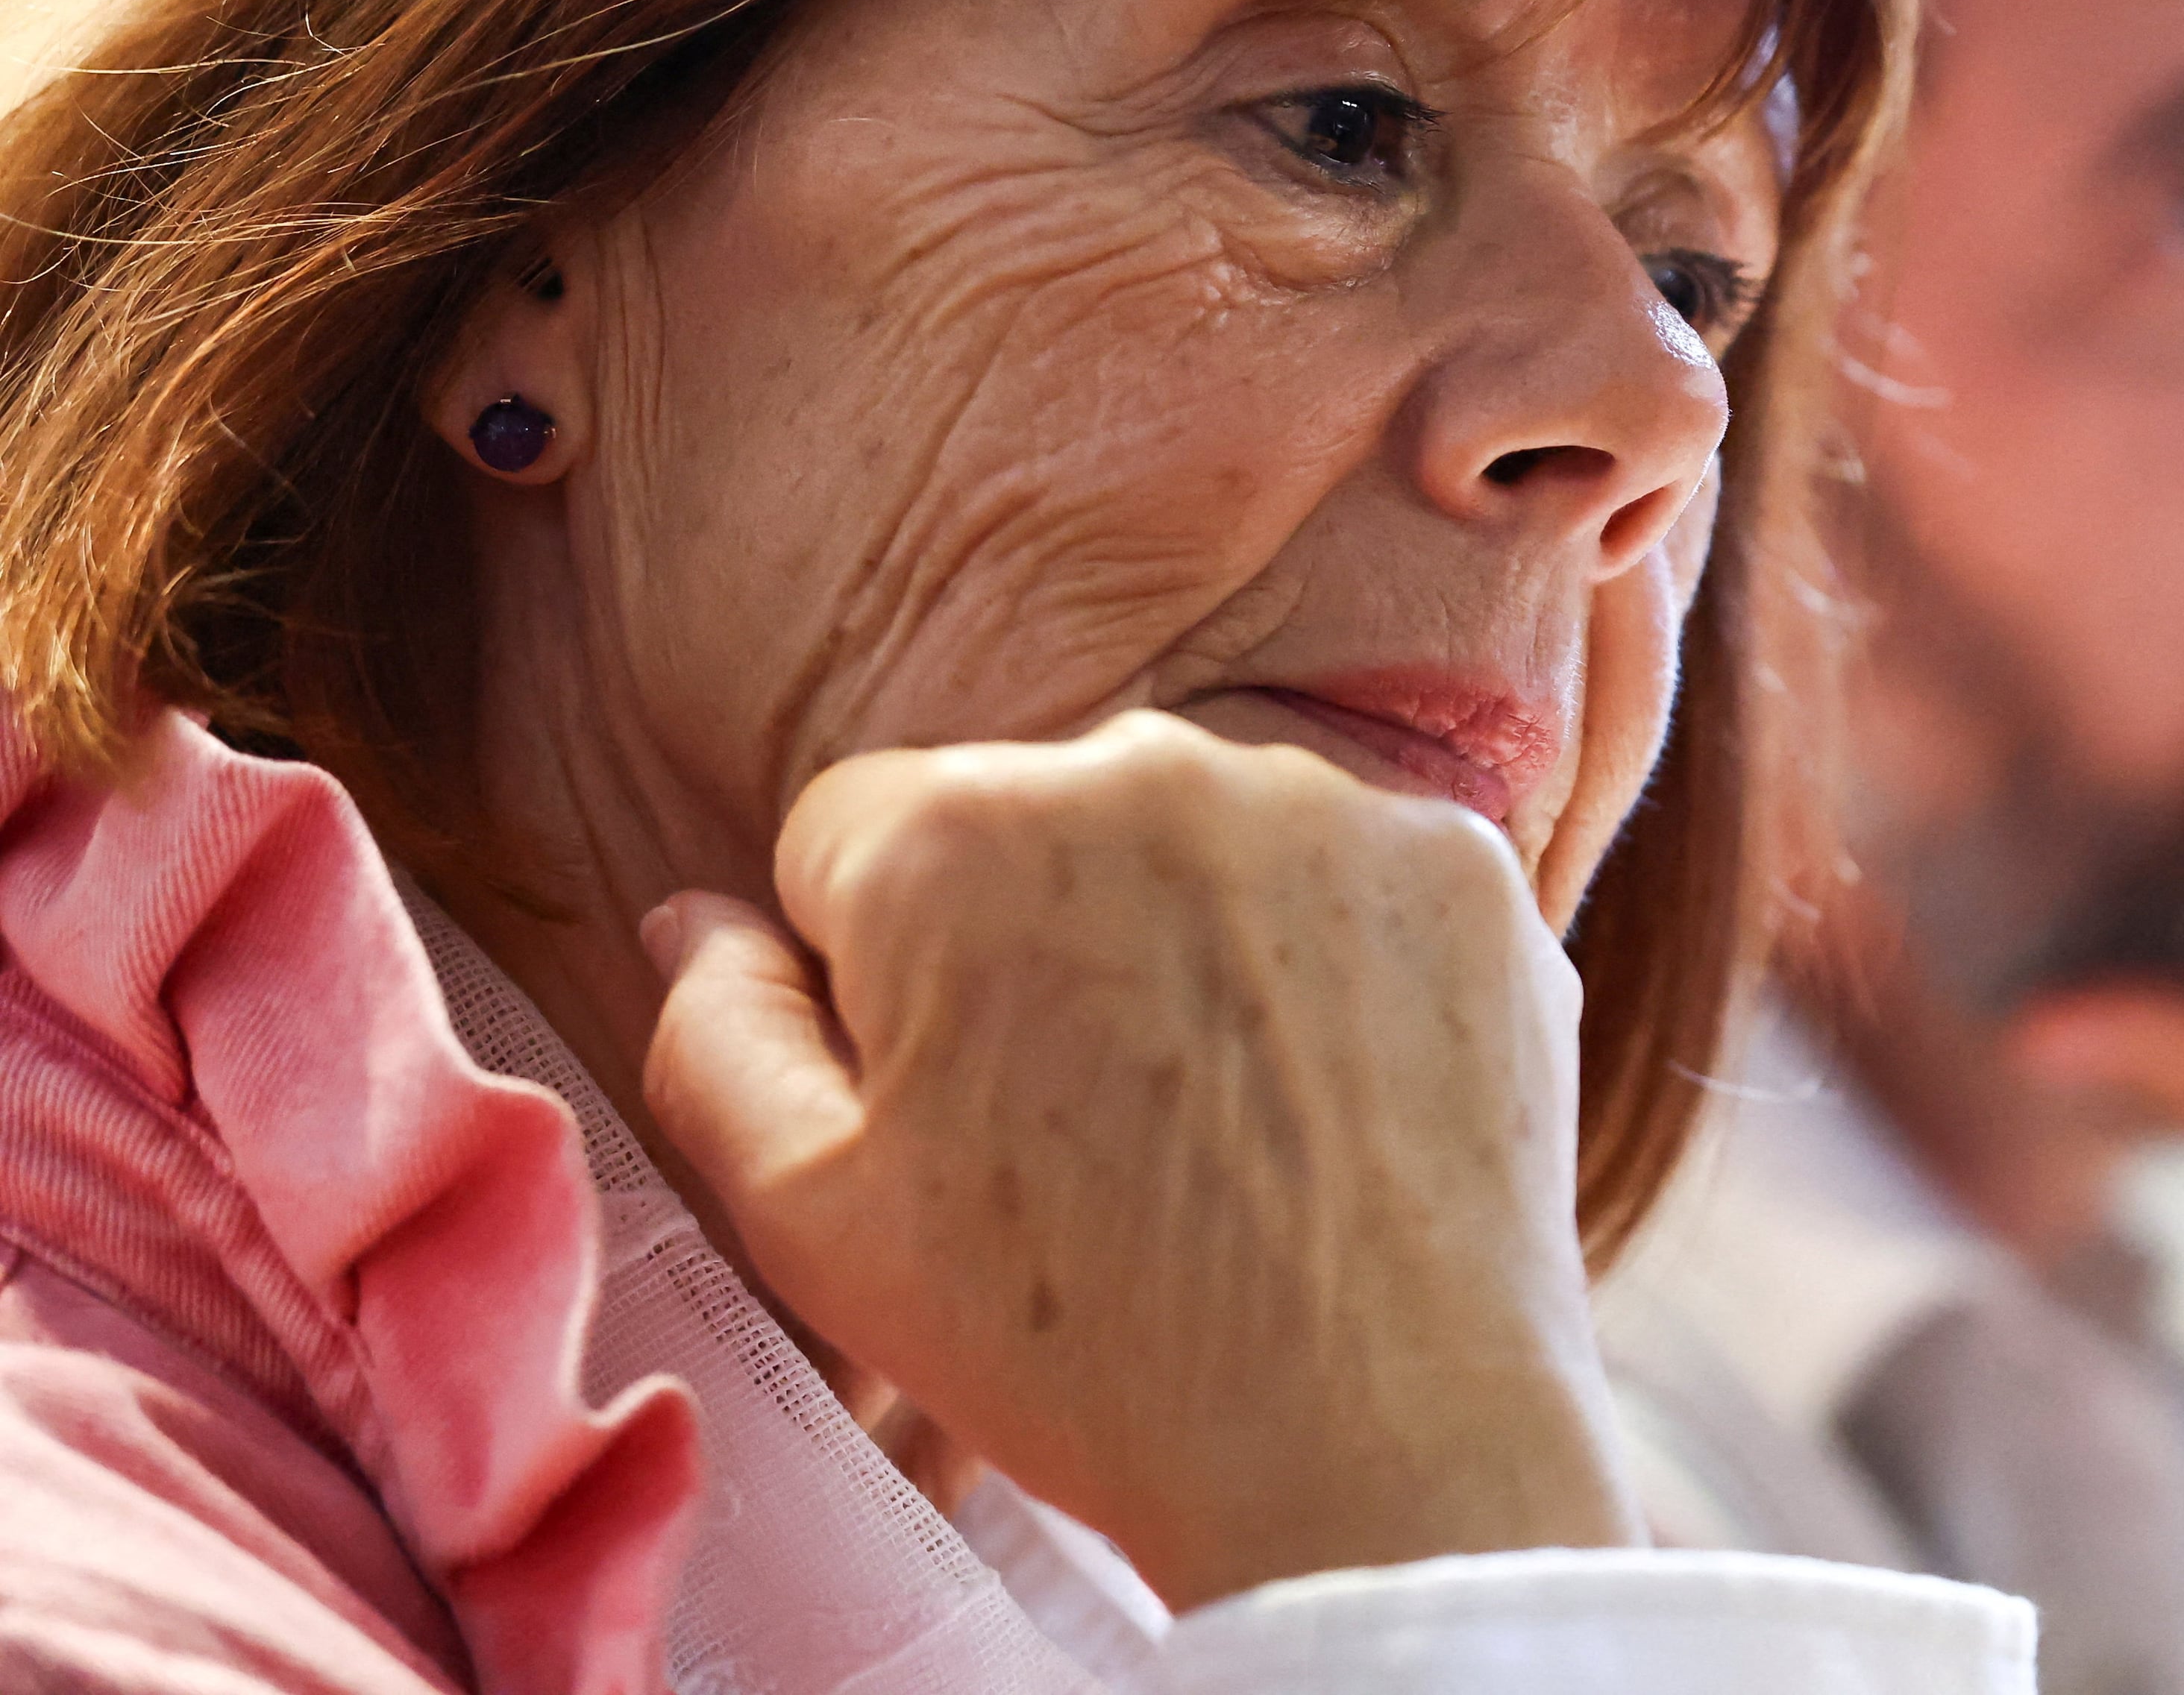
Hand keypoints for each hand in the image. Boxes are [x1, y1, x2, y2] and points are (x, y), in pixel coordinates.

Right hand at [640, 710, 1639, 1604]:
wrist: (1376, 1439)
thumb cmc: (1082, 1348)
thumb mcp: (819, 1223)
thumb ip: (721, 1038)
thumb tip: (699, 921)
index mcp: (950, 834)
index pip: (852, 837)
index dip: (879, 973)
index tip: (951, 1090)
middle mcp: (1144, 765)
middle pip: (1036, 821)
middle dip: (1036, 938)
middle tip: (1094, 1129)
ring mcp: (1328, 803)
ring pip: (1203, 843)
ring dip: (1194, 939)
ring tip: (1225, 1124)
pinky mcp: (1463, 862)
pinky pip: (1356, 880)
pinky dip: (1341, 967)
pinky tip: (1339, 1100)